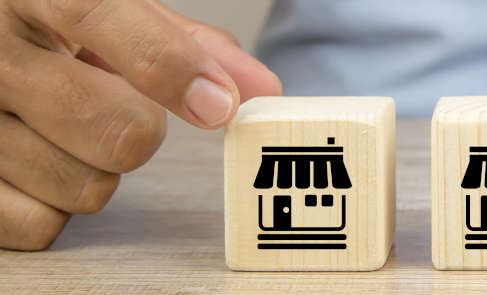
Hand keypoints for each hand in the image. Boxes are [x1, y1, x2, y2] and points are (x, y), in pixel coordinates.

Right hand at [0, 0, 281, 249]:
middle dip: (142, 129)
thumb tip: (259, 89)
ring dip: (96, 169)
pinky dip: (54, 206)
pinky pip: (42, 225)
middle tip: (116, 106)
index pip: (96, 14)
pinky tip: (37, 161)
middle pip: (116, 129)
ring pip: (85, 187)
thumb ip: (189, 44)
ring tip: (62, 130)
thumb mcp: (118, 16)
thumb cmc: (49, 30)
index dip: (167, 63)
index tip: (218, 103)